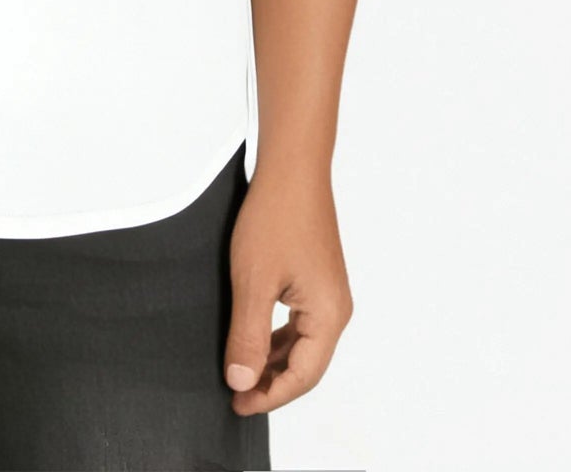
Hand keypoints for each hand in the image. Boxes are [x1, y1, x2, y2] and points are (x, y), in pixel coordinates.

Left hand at [222, 157, 352, 416]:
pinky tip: (253, 337)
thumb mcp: (253, 281)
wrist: (292, 167)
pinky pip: (299, 322)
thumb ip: (248, 336)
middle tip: (234, 393)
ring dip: (273, 360)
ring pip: (302, 344)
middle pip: (306, 365)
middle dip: (271, 383)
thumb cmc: (276, 216)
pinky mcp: (316, 278)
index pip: (303, 376)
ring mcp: (327, 292)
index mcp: (329, 315)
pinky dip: (277, 336)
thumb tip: (242, 382)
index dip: (270, 396)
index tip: (237, 403)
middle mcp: (336, 308)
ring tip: (240, 371)